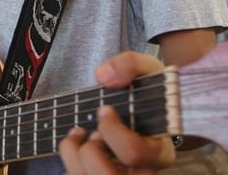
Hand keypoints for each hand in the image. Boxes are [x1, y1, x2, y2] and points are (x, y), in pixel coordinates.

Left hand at [58, 52, 174, 173]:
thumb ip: (131, 64)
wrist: (142, 109)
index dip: (112, 129)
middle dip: (91, 149)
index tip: (105, 109)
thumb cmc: (146, 93)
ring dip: (73, 153)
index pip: (133, 153)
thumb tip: (104, 76)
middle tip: (93, 131)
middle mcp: (141, 174)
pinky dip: (68, 158)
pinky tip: (75, 143)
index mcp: (159, 153)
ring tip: (78, 134)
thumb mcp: (147, 70)